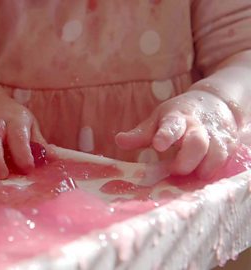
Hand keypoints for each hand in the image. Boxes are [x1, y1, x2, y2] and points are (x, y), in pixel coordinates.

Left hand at [115, 90, 237, 178]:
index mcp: (177, 118)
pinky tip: (204, 177)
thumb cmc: (177, 116)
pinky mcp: (229, 145)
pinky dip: (215, 171)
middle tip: (175, 170)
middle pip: (197, 143)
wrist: (214, 103)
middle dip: (187, 160)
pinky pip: (225, 161)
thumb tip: (119, 141)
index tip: (158, 145)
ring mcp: (216, 136)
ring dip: (204, 168)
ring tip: (193, 177)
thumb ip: (140, 134)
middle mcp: (198, 126)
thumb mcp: (157, 120)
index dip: (165, 135)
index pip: (171, 125)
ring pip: (216, 154)